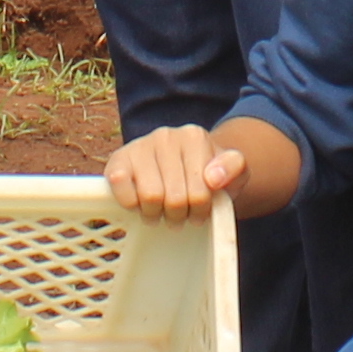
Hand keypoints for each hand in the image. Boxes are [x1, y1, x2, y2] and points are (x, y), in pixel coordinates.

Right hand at [105, 127, 240, 218]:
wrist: (178, 165)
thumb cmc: (207, 173)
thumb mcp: (234, 172)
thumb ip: (235, 168)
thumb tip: (213, 178)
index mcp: (194, 137)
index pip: (201, 192)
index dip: (201, 211)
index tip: (201, 210)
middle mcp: (165, 135)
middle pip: (175, 199)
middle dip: (179, 216)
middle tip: (180, 215)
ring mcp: (139, 146)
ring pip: (150, 197)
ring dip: (155, 214)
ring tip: (160, 211)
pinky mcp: (117, 160)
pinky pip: (123, 192)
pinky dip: (132, 205)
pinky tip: (140, 202)